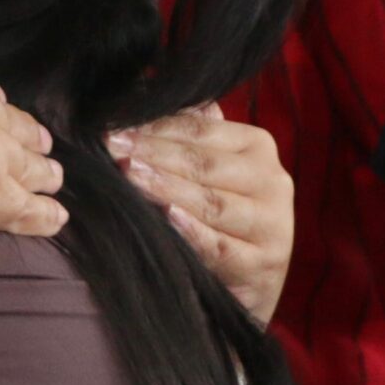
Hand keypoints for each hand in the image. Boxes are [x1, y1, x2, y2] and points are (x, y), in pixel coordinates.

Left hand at [109, 104, 293, 323]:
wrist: (246, 286)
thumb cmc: (218, 218)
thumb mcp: (208, 174)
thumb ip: (185, 137)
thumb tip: (139, 98)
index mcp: (257, 147)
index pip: (200, 130)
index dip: (154, 127)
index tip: (112, 127)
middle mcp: (272, 181)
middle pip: (204, 163)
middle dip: (154, 154)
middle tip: (112, 149)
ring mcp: (272, 224)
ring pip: (211, 202)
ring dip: (167, 188)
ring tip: (129, 176)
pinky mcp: (263, 264)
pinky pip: (222, 245)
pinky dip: (194, 232)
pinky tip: (168, 219)